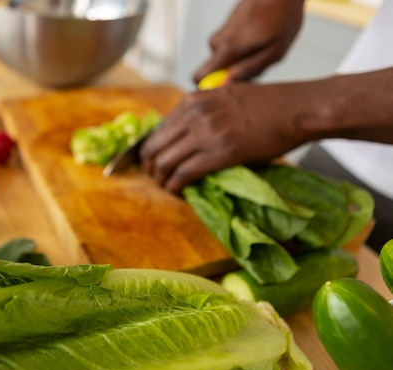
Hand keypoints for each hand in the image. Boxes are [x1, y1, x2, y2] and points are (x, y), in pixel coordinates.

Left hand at [139, 82, 308, 193]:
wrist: (297, 108)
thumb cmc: (269, 104)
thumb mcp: (225, 98)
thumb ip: (203, 113)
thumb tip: (188, 136)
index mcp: (192, 100)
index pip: (158, 130)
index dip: (151, 150)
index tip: (154, 163)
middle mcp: (194, 115)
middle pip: (154, 147)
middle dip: (151, 167)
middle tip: (157, 179)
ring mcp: (206, 133)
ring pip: (165, 162)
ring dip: (162, 180)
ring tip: (168, 188)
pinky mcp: (220, 153)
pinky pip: (185, 174)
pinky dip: (176, 187)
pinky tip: (179, 193)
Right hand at [194, 0, 304, 83]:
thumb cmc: (282, 18)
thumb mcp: (274, 52)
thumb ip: (249, 70)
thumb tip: (228, 83)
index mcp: (227, 49)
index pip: (199, 78)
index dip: (208, 88)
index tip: (229, 89)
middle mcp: (217, 41)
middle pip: (212, 72)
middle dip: (228, 75)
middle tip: (254, 68)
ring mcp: (220, 34)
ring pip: (223, 60)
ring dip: (239, 61)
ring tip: (261, 50)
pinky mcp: (226, 28)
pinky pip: (228, 48)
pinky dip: (241, 50)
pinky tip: (259, 40)